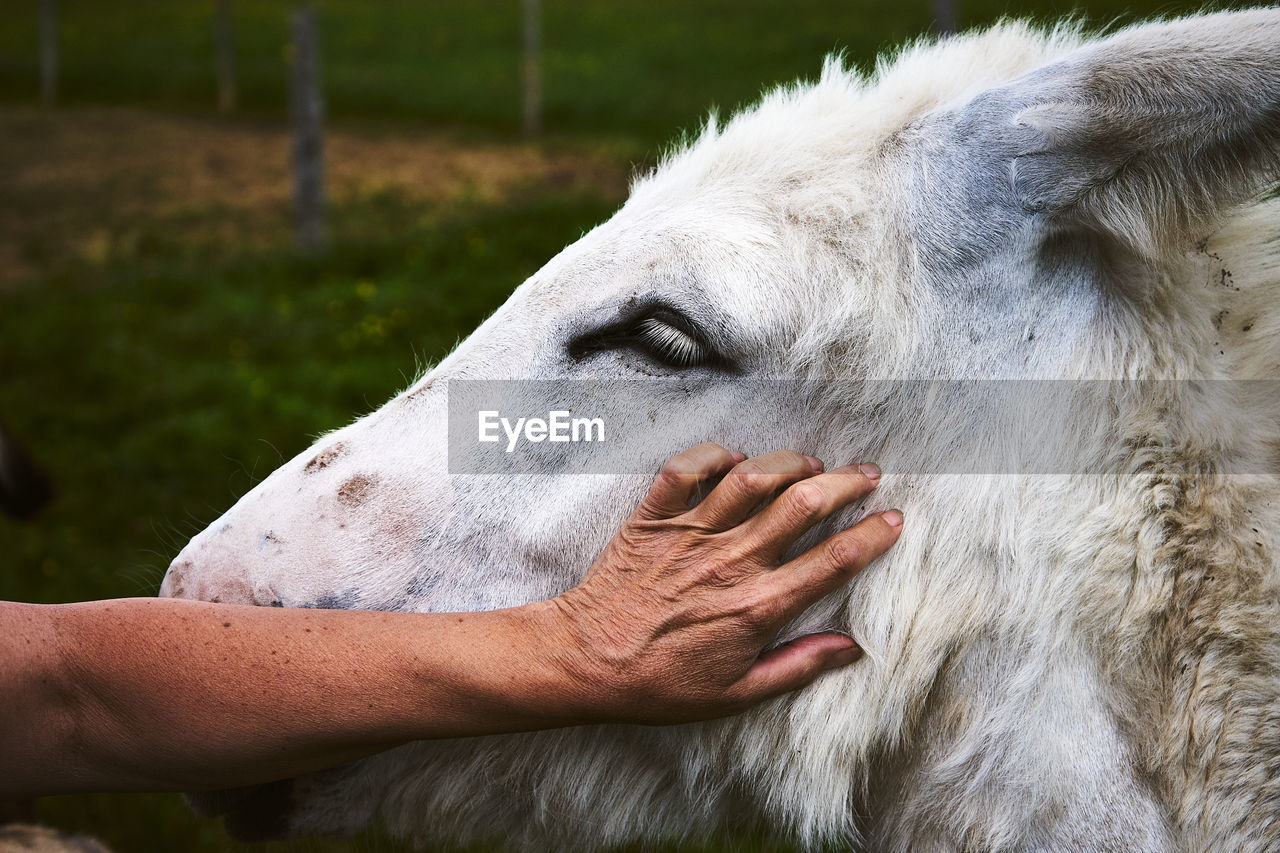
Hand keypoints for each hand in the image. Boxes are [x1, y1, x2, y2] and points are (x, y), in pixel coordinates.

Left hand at [546, 443, 901, 723]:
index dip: (873, 535)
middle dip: (845, 483)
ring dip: (790, 462)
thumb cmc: (659, 685)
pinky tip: (735, 458)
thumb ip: (797, 666)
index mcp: (757, 606)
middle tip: (867, 474)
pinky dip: (713, 454)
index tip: (894, 519)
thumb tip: (850, 648)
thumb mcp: (735, 693)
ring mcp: (691, 534)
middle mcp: (730, 561)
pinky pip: (686, 469)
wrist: (586, 662)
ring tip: (812, 462)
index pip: (832, 561)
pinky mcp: (654, 518)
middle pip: (803, 505)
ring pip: (753, 477)